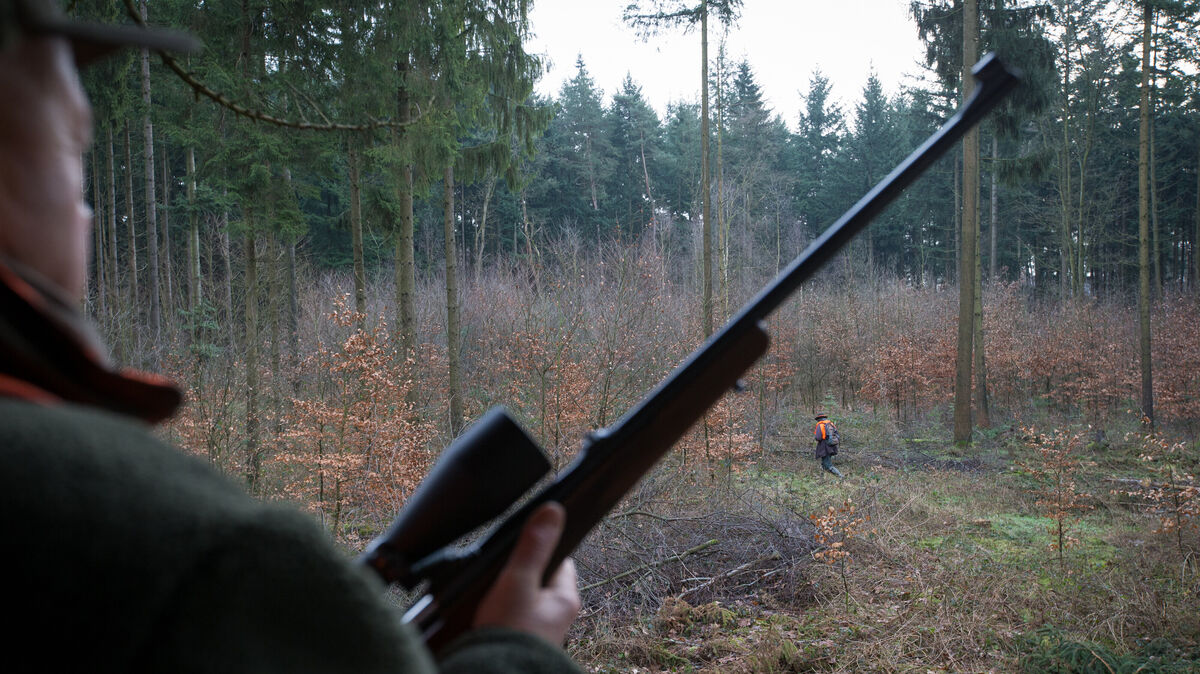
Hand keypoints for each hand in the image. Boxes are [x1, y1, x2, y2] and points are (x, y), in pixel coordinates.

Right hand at [472, 502, 580, 644]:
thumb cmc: (509, 635)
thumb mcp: (518, 581)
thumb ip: (532, 546)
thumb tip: (553, 510)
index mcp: (566, 599)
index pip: (560, 559)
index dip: (541, 546)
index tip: (524, 540)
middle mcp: (557, 617)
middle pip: (539, 580)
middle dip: (520, 573)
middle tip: (500, 571)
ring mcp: (540, 631)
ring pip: (525, 600)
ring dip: (508, 595)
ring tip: (490, 594)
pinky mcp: (521, 642)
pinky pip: (513, 618)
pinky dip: (501, 613)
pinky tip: (486, 613)